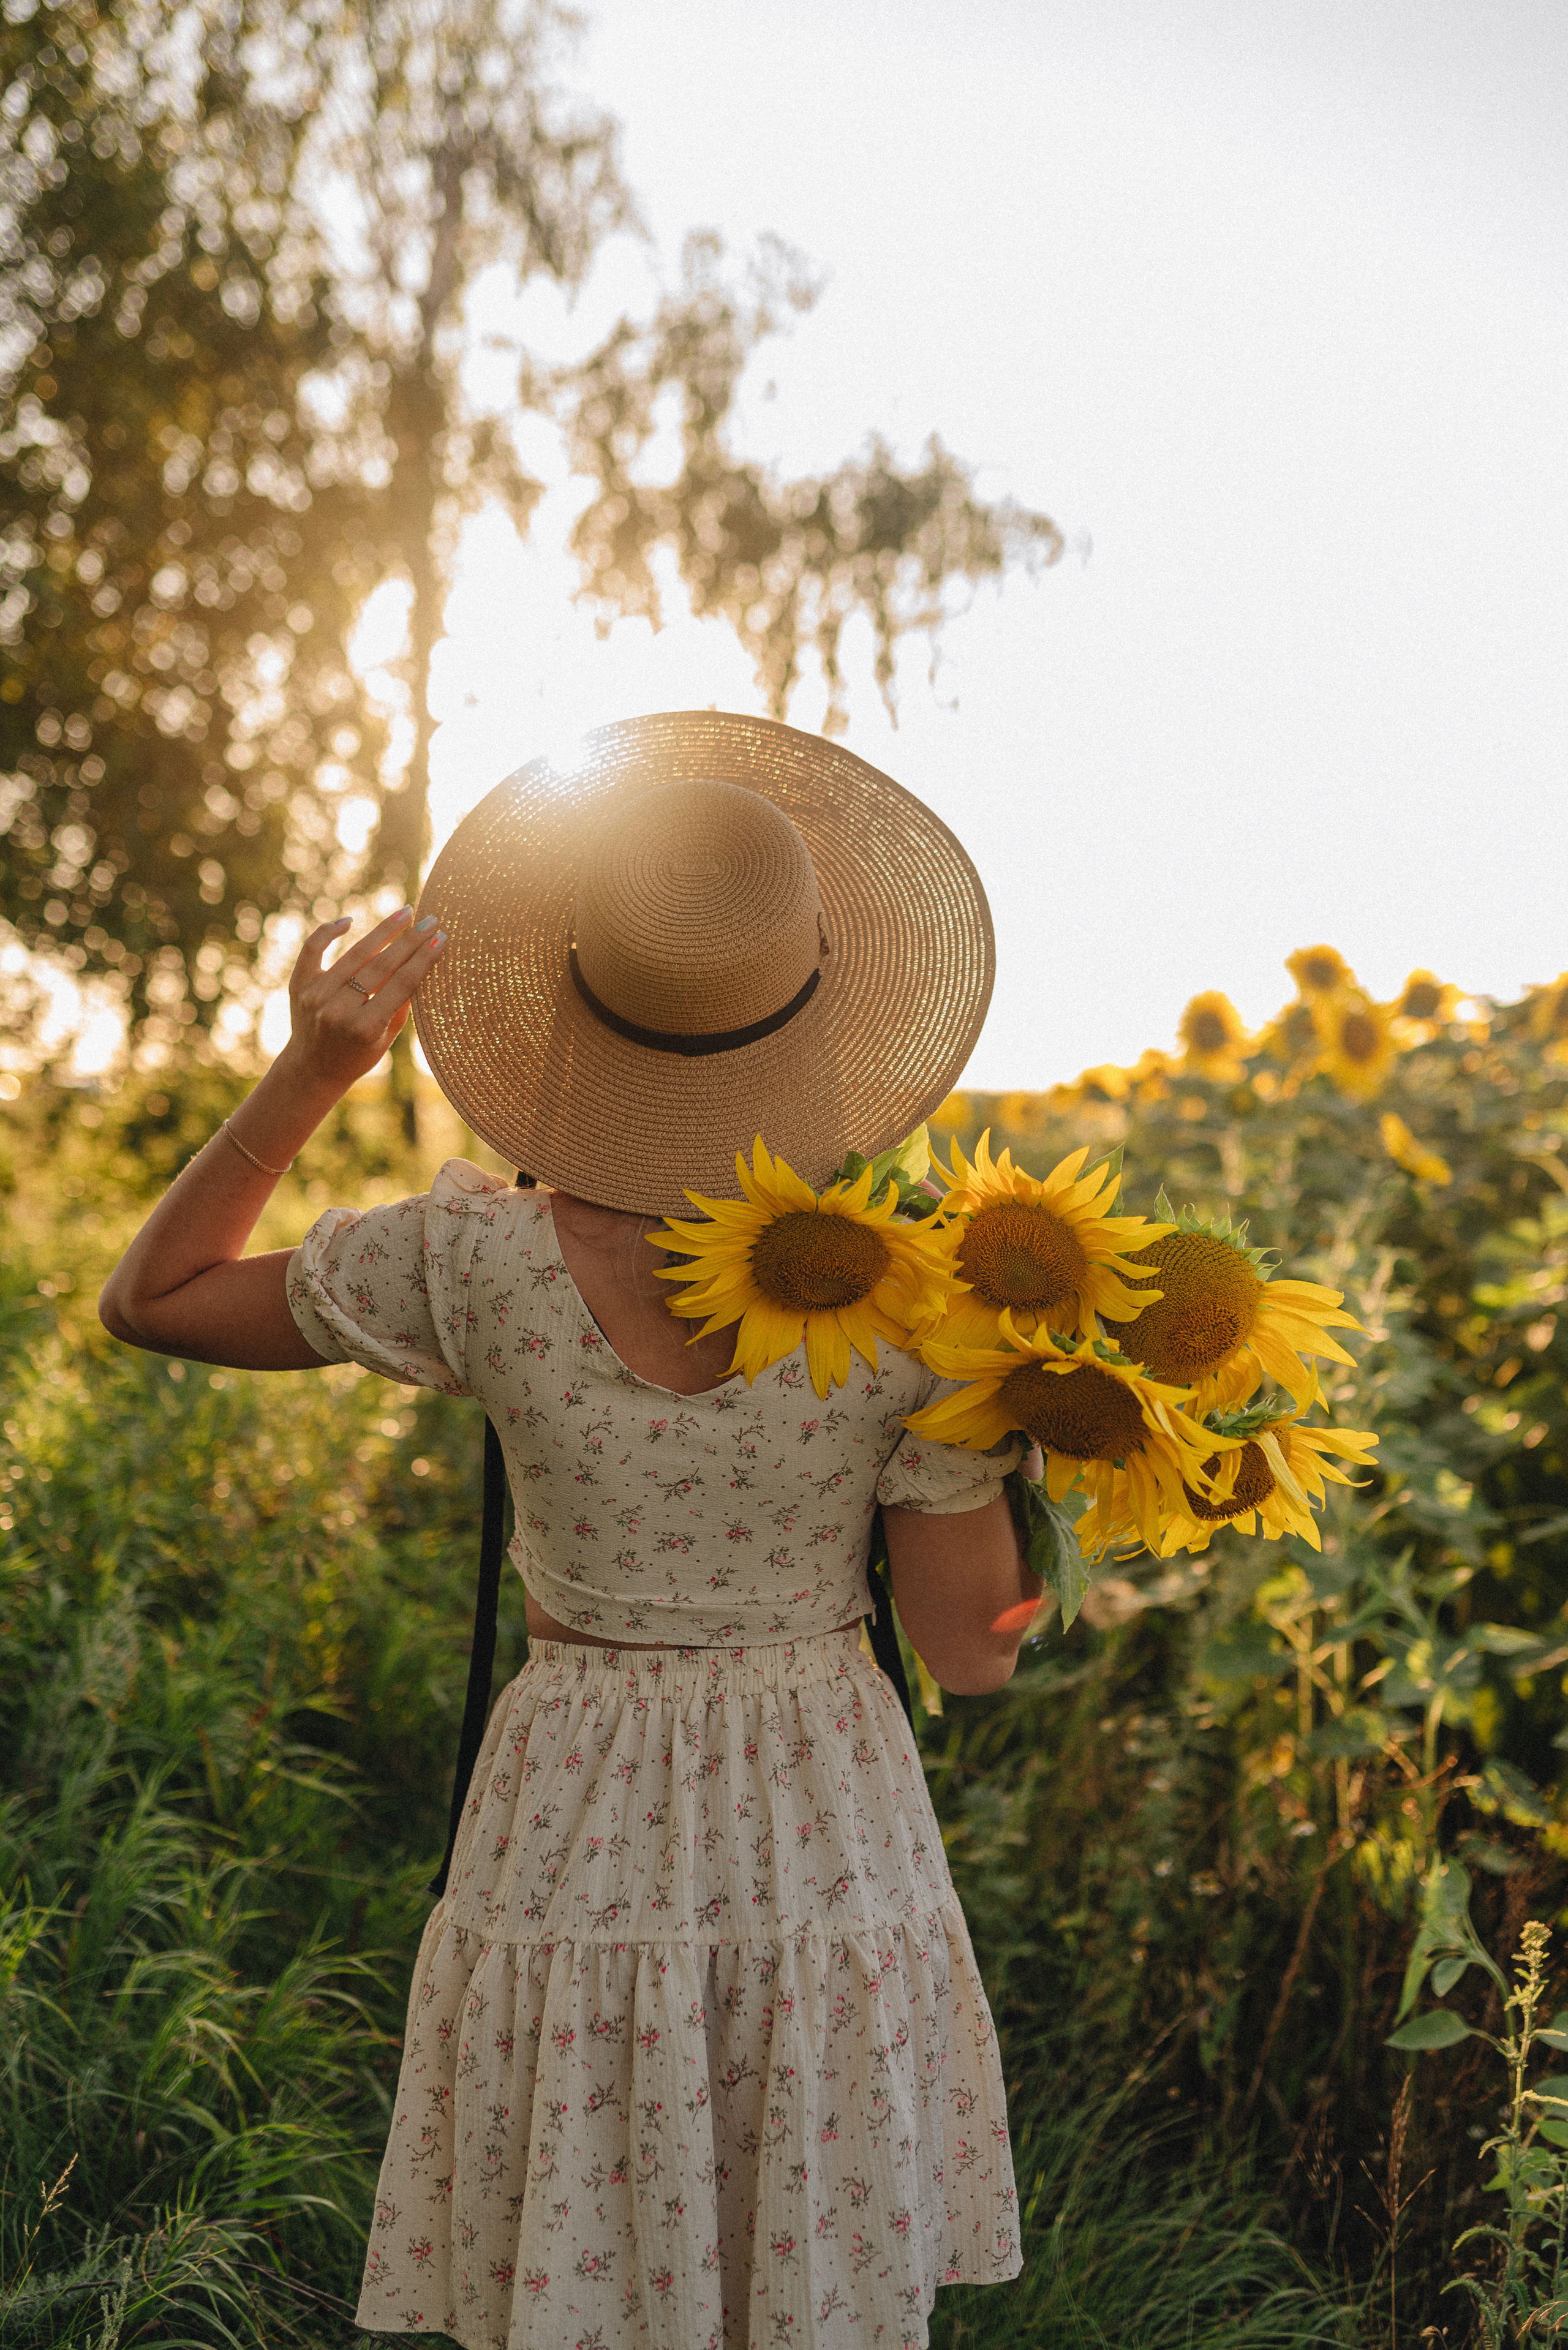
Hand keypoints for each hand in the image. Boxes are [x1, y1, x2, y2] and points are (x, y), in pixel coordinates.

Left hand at [280, 907, 448, 1093]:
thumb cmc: (358, 1055)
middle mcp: (338, 1011)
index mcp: (365, 1028)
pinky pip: (312, 949)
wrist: (312, 1070)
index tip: (441, 938)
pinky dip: (328, 931)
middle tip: (429, 920)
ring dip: (382, 931)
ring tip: (404, 913)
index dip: (423, 959)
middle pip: (381, 966)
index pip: (401, 984)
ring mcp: (315, 996)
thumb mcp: (386, 1038)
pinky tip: (349, 920)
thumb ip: (401, 1004)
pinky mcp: (298, 986)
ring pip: (353, 954)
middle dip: (409, 940)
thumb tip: (420, 961)